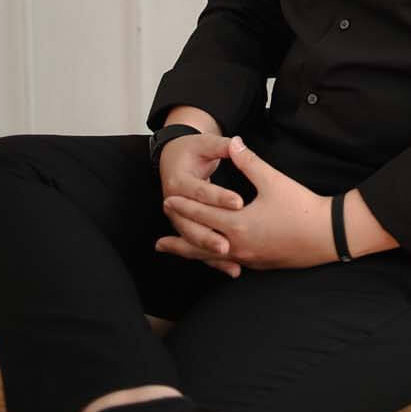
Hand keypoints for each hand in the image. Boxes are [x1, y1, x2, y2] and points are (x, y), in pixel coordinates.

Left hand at [156, 137, 335, 272]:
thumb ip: (249, 162)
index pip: (203, 214)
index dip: (184, 207)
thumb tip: (233, 141)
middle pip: (200, 244)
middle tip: (158, 240)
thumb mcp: (273, 180)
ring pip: (212, 258)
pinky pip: (228, 264)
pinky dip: (214, 261)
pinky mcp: (259, 264)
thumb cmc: (301, 207)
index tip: (167, 200)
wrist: (327, 235)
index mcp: (237, 224)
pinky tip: (213, 260)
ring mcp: (248, 258)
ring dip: (192, 254)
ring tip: (176, 254)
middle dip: (179, 239)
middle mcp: (238, 245)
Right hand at [157, 132, 244, 276]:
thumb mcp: (205, 143)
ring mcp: (177, 218)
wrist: (172, 157)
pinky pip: (198, 246)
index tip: (239, 203)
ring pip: (192, 239)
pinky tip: (232, 269)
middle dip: (209, 235)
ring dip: (208, 251)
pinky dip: (212, 259)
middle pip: (190, 223)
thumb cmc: (191, 149)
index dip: (219, 196)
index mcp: (178, 181)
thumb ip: (221, 145)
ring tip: (230, 260)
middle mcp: (173, 202)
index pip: (200, 191)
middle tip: (229, 244)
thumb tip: (236, 142)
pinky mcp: (186, 226)